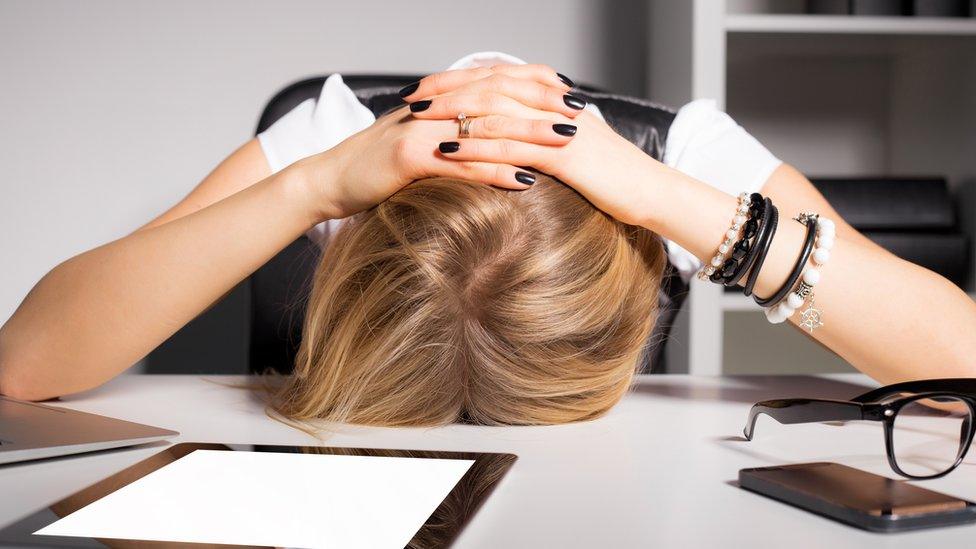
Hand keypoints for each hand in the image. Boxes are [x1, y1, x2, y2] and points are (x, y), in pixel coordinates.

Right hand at [293, 64, 582, 220]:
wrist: (330, 180)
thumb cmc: (377, 167)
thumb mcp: (420, 143)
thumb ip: (453, 135)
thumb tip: (489, 138)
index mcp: (439, 100)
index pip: (495, 82)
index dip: (534, 86)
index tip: (570, 96)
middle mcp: (434, 107)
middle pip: (499, 99)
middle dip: (543, 106)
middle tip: (580, 114)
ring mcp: (422, 130)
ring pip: (486, 128)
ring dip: (531, 136)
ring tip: (567, 144)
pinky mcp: (409, 157)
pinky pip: (462, 163)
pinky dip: (496, 171)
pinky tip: (526, 180)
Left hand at [426, 104, 662, 227]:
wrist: (652, 192)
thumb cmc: (614, 178)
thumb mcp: (575, 151)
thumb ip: (544, 140)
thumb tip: (516, 144)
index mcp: (554, 101)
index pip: (499, 79)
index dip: (460, 81)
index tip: (428, 88)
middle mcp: (553, 106)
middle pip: (490, 86)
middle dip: (447, 90)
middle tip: (412, 97)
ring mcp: (557, 128)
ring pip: (495, 111)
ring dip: (452, 113)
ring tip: (418, 119)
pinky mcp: (561, 155)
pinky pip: (510, 146)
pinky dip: (475, 146)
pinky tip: (448, 152)